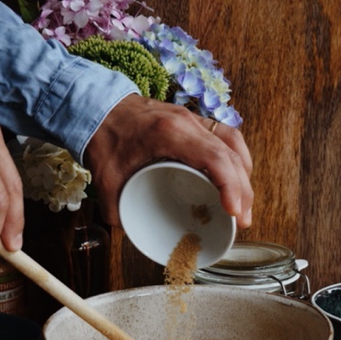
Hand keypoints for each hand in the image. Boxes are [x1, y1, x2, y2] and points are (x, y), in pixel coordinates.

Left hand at [83, 94, 253, 229]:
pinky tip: (237, 176)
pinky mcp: (192, 121)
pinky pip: (226, 136)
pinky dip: (236, 158)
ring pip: (233, 143)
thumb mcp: (106, 182)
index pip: (214, 157)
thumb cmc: (103, 139)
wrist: (97, 107)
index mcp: (169, 133)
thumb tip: (134, 233)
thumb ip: (118, 211)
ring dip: (243, 174)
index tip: (234, 211)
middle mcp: (188, 122)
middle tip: (242, 219)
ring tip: (243, 202)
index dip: (230, 185)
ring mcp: (193, 118)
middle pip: (230, 153)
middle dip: (242, 189)